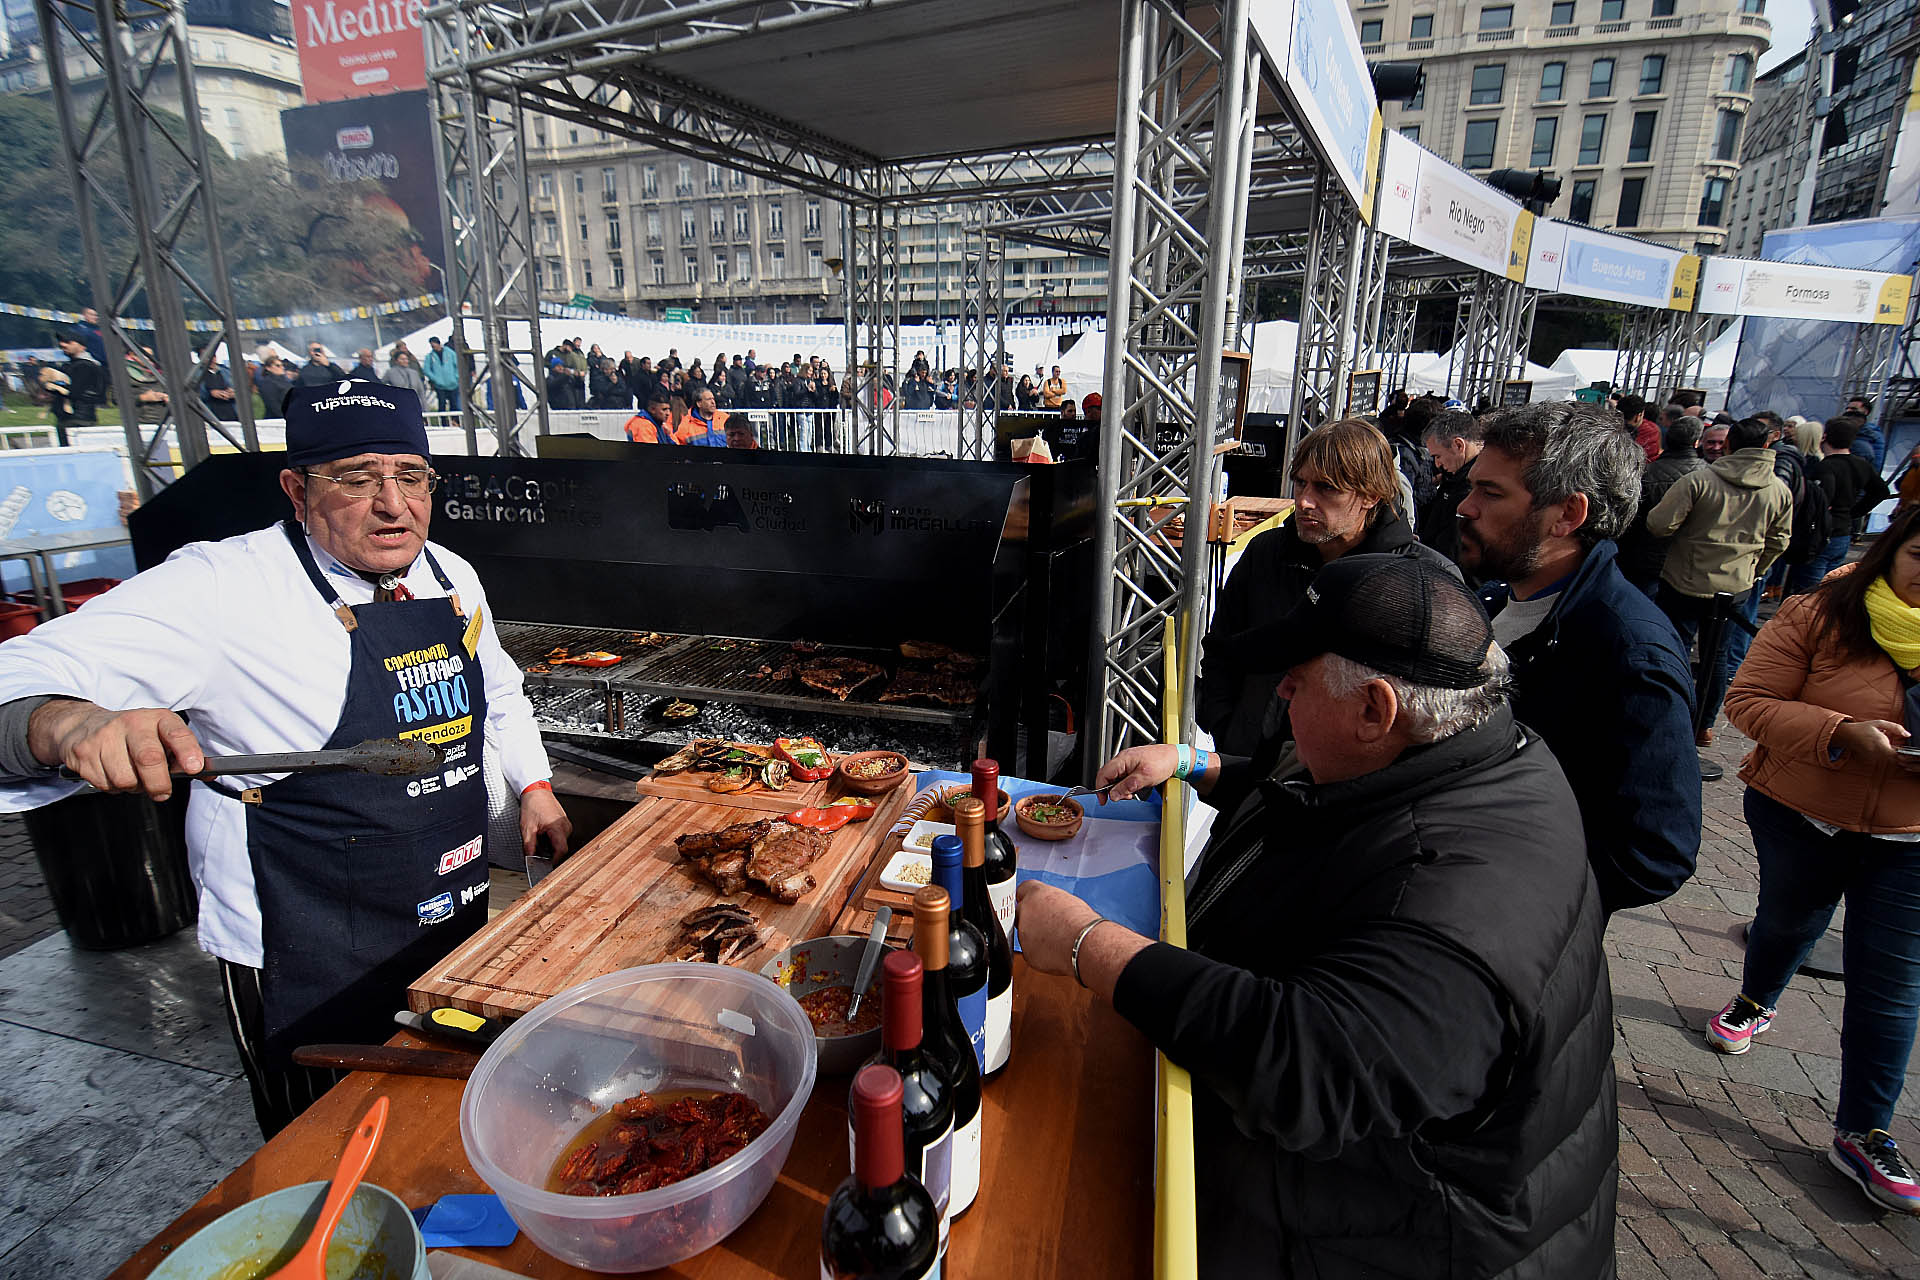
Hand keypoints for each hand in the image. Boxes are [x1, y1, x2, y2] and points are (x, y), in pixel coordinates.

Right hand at [29, 700, 204, 800]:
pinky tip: (112, 773)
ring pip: (126, 779)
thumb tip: (209, 775)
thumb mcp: (161, 734)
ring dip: (133, 787)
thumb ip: (184, 754)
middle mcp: (131, 724)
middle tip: (162, 791)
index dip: (187, 751)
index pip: (176, 732)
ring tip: (132, 775)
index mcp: (156, 718)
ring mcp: (104, 737)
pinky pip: (105, 785)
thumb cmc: (133, 735)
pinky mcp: (84, 753)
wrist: (83, 725)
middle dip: (159, 783)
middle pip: (149, 759)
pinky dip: (113, 787)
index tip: (194, 768)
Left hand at [520, 785, 571, 858]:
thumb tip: (530, 859)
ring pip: (560, 842)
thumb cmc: (533, 805)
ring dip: (550, 846)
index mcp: (558, 827)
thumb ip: (529, 846)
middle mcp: (565, 826)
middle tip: (537, 853)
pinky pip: (560, 836)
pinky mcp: (564, 823)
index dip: (554, 860)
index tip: (546, 866)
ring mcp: (566, 824)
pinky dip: (551, 839)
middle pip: (561, 847)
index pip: (561, 850)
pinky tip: (542, 834)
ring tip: (538, 839)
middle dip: (549, 853)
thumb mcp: (527, 828)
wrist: (536, 791)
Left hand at [1015, 881, 1099, 976]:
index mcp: (1036, 893)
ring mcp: (1024, 933)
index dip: (1029, 899)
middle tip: (1048, 925)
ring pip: (1025, 934)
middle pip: (1020, 913)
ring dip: (1036, 937)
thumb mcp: (1067, 901)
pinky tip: (1056, 951)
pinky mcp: (1027, 952)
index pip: (1023, 890)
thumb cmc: (1082, 922)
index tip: (1033, 904)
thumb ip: (1052, 903)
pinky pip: (1031, 952)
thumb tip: (1051, 909)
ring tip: (1057, 940)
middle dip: (1030, 919)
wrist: (1084, 943)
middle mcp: (1025, 911)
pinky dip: (1041, 953)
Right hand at [1094, 744, 1178, 801]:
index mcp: (1123, 759)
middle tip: (1123, 797)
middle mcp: (1123, 759)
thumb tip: (1113, 794)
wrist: (1176, 758)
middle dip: (1112, 790)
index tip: (1103, 800)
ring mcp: (1128, 761)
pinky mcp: (1134, 764)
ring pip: (1116, 777)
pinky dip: (1126, 784)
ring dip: (1120, 788)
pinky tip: (1135, 787)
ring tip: (1131, 793)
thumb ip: (1126, 786)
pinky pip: (1124, 776)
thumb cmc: (1163, 762)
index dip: (1100, 789)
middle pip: (1108, 776)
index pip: (1103, 774)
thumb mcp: (1143, 778)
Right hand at [1833, 719, 1919, 770]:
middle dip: (1904, 758)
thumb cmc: (1864, 728)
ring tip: (1903, 753)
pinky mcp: (1871, 759)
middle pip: (1895, 760)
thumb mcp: (1880, 723)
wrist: (1847, 735)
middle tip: (1911, 755)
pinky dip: (1890, 757)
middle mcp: (1876, 752)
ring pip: (1890, 760)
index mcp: (1880, 743)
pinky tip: (1892, 752)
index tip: (1912, 753)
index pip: (1897, 754)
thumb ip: (1895, 728)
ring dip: (1897, 757)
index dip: (1906, 756)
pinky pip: (1884, 759)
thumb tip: (1908, 735)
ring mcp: (1873, 757)